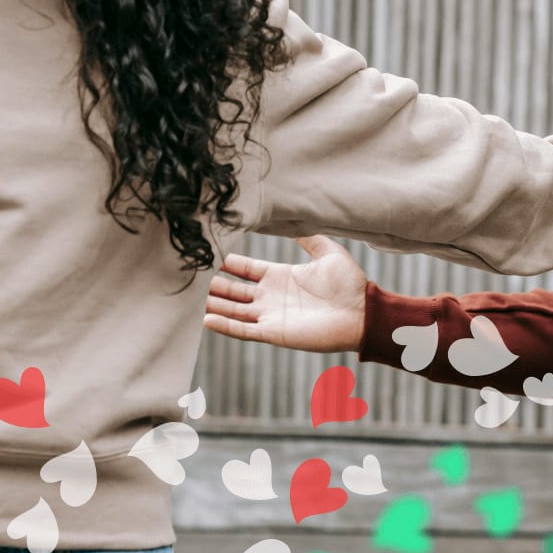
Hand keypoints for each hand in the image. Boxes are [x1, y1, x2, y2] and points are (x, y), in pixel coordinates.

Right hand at [204, 235, 367, 351]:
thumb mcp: (328, 253)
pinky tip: (206, 319)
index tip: (210, 254)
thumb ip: (311, 238)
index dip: (229, 263)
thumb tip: (296, 219)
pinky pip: (244, 330)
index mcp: (281, 276)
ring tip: (191, 298)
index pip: (246, 268)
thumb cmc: (349, 283)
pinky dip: (225, 325)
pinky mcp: (275, 332)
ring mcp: (271, 315)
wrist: (362, 312)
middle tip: (191, 276)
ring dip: (214, 304)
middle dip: (214, 284)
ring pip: (234, 309)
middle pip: (234, 290)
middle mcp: (271, 296)